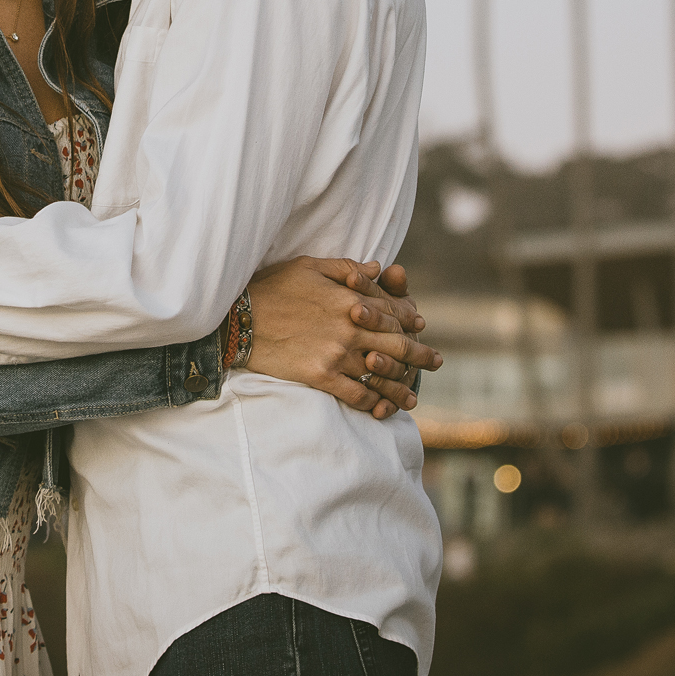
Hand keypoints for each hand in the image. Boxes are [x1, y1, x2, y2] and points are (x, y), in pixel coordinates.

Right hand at [245, 256, 442, 419]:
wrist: (238, 321)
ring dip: (402, 386)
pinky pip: (357, 395)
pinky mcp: (321, 377)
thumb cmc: (272, 287)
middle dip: (420, 356)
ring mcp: (336, 355)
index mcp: (350, 300)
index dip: (410, 320)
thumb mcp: (309, 266)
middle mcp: (350, 329)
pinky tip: (383, 409)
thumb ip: (348, 268)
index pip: (392, 312)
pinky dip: (374, 403)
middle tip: (436, 362)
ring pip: (381, 375)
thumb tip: (377, 268)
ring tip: (413, 396)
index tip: (421, 326)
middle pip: (397, 346)